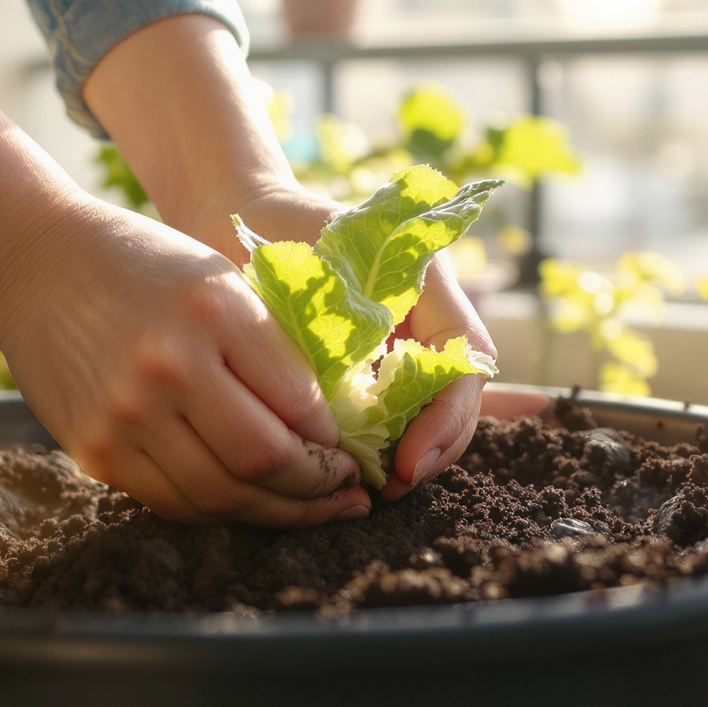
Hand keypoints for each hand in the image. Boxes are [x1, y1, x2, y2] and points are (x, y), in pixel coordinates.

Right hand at [0, 199, 370, 527]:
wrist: (34, 263)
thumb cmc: (143, 265)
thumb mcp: (217, 279)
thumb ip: (268, 345)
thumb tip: (326, 424)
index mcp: (214, 313)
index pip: (300, 403)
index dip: (336, 442)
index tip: (351, 452)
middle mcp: (170, 367)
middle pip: (264, 460)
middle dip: (317, 490)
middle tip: (347, 495)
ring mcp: (126, 415)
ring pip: (220, 495)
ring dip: (275, 513)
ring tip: (308, 511)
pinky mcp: (94, 449)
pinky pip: (171, 501)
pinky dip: (217, 510)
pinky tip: (246, 502)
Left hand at [177, 187, 520, 501]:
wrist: (244, 217)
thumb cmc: (278, 235)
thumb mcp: (315, 270)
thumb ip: (345, 324)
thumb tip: (358, 403)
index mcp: (430, 283)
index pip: (463, 362)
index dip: (445, 421)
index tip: (405, 462)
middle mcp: (431, 315)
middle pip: (458, 397)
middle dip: (433, 449)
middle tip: (389, 487)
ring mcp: (408, 342)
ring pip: (432, 411)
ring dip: (410, 454)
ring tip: (372, 489)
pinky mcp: (376, 366)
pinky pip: (397, 413)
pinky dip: (383, 445)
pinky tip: (356, 472)